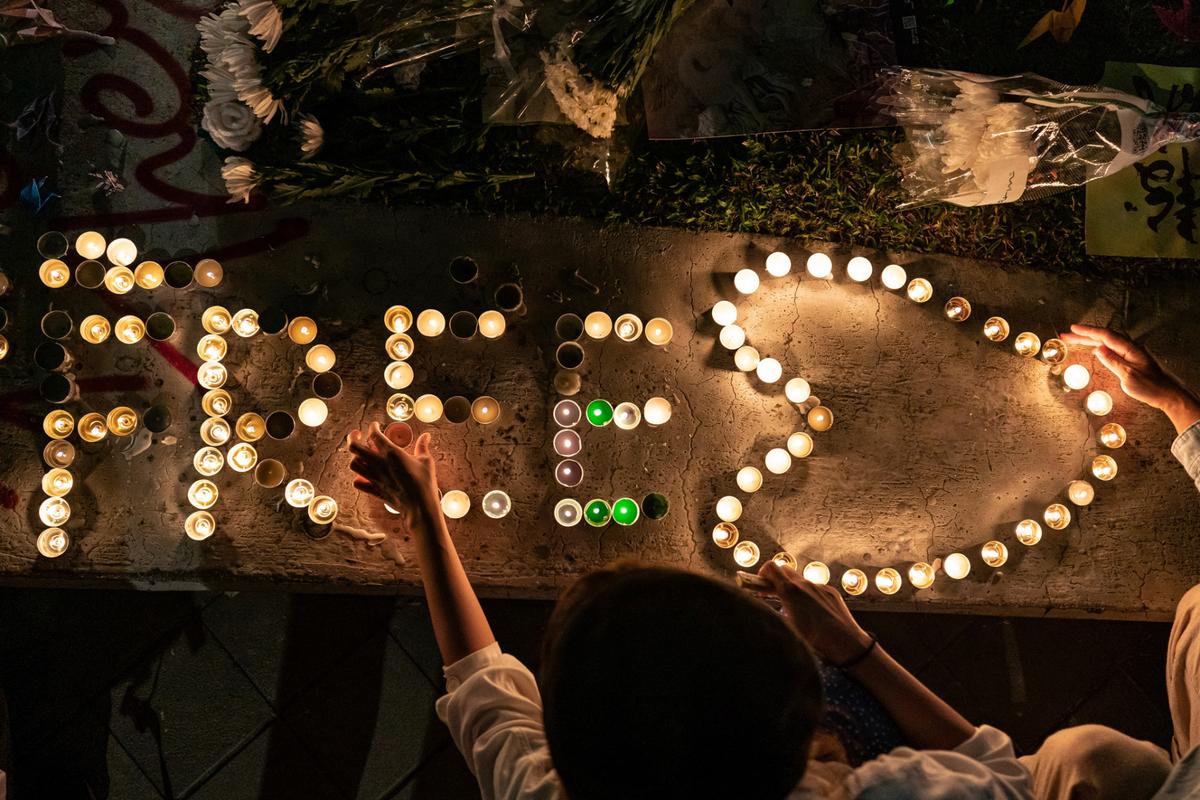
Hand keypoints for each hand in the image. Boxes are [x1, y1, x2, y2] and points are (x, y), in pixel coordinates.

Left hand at [348, 422, 442, 527]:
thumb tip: (426, 436)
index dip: (372, 427)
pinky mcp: (374, 490)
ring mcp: (375, 478)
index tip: (375, 425)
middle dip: (353, 437)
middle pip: (355, 448)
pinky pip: (358, 483)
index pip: (374, 435)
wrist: (420, 507)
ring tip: (361, 454)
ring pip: (353, 465)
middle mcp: (379, 464)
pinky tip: (364, 475)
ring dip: (355, 457)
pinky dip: (358, 478)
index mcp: (392, 454)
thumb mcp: (426, 461)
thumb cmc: (424, 484)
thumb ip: (422, 446)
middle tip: (357, 434)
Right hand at [757, 561, 872, 664]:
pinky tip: (810, 611)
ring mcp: (819, 586)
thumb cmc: (816, 640)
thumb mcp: (787, 629)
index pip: (771, 567)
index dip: (762, 574)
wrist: (846, 643)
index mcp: (790, 591)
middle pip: (784, 570)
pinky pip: (814, 587)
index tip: (759, 585)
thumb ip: (773, 616)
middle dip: (775, 580)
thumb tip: (762, 612)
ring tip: (791, 606)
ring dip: (791, 588)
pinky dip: (807, 594)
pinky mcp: (830, 591)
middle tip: (771, 594)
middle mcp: (804, 584)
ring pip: (799, 579)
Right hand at [1061, 325, 1199, 432]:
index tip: (1072, 329)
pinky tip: (1094, 350)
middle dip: (1084, 335)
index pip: (1105, 336)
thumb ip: (1113, 361)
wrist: (1168, 394)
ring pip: (1107, 342)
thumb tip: (1098, 349)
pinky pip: (1112, 348)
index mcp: (1130, 349)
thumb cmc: (1151, 387)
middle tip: (1067, 335)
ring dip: (1090, 340)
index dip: (1087, 331)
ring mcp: (1131, 353)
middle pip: (1104, 337)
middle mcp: (1130, 347)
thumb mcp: (1128, 376)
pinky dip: (1099, 347)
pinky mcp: (1131, 359)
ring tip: (1075, 340)